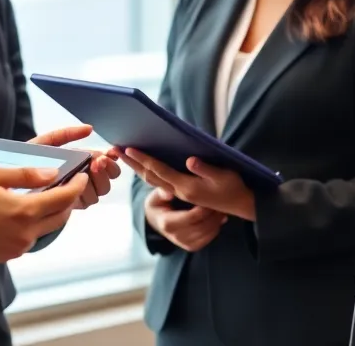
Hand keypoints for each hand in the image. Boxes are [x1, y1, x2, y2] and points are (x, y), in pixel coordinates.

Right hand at [0, 165, 90, 266]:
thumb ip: (23, 174)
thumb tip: (51, 174)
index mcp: (24, 210)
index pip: (63, 198)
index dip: (76, 185)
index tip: (82, 174)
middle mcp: (25, 233)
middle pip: (60, 217)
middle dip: (69, 200)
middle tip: (71, 184)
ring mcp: (15, 248)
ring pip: (45, 229)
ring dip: (51, 213)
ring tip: (47, 196)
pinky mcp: (3, 256)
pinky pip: (27, 238)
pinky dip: (32, 224)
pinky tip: (22, 213)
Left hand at [29, 125, 121, 208]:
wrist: (11, 177)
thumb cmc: (29, 159)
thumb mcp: (47, 143)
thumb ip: (66, 134)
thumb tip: (89, 128)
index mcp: (82, 163)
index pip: (108, 166)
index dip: (112, 161)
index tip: (108, 153)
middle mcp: (83, 180)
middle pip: (108, 179)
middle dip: (107, 170)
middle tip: (96, 162)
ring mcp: (78, 193)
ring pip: (100, 191)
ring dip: (97, 179)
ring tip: (87, 168)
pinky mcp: (71, 205)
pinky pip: (87, 201)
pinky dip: (86, 191)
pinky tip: (77, 181)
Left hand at [118, 148, 255, 221]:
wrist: (239, 204)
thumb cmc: (233, 187)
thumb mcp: (224, 177)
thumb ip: (206, 169)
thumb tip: (190, 160)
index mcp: (186, 187)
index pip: (159, 170)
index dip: (144, 159)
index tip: (129, 149)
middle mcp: (179, 190)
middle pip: (149, 175)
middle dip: (132, 162)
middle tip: (115, 149)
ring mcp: (179, 192)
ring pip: (152, 179)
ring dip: (136, 167)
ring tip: (123, 154)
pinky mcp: (182, 191)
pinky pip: (159, 181)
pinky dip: (147, 172)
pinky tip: (142, 164)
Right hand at [145, 187, 226, 252]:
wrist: (155, 221)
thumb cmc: (157, 205)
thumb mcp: (155, 197)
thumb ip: (161, 192)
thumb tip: (168, 192)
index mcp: (167, 223)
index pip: (192, 216)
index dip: (204, 207)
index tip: (211, 195)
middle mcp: (176, 236)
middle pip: (203, 225)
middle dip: (214, 213)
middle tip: (220, 199)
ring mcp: (185, 243)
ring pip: (208, 232)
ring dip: (217, 220)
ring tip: (220, 206)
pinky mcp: (192, 247)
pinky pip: (209, 237)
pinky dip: (217, 226)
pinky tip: (219, 216)